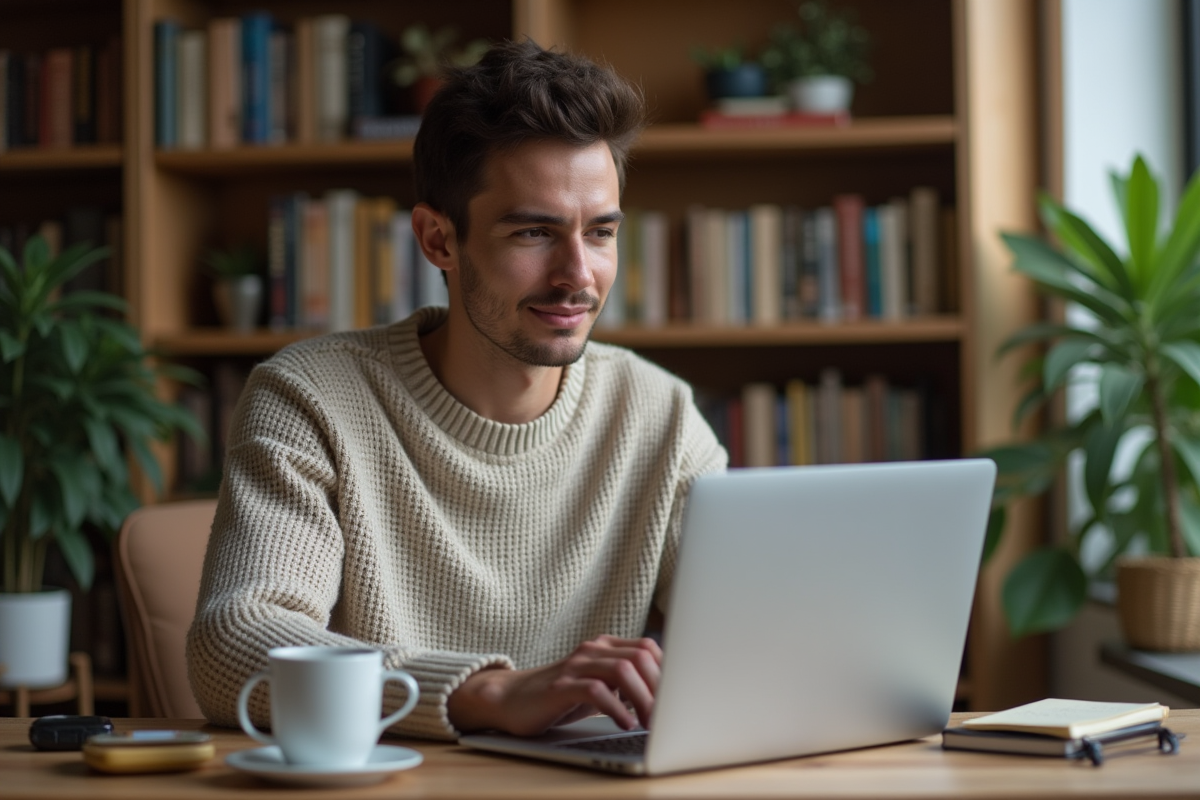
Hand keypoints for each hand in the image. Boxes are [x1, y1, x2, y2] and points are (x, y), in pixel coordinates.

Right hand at [447, 635, 662, 736]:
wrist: (511, 699)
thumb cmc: (560, 696)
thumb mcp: (599, 687)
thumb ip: (626, 686)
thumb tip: (666, 700)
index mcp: (604, 647)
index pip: (647, 648)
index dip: (668, 672)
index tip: (679, 699)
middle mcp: (592, 651)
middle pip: (640, 657)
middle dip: (660, 688)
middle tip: (669, 716)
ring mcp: (575, 666)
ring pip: (622, 670)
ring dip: (643, 699)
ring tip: (651, 723)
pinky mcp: (560, 686)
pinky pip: (595, 690)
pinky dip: (616, 708)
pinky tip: (624, 724)